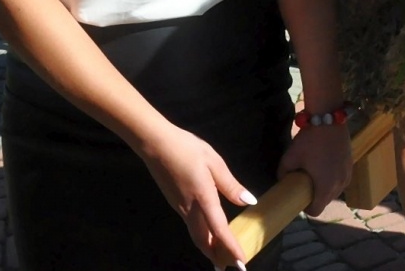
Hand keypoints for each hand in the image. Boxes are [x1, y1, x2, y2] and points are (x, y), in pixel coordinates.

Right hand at [137, 122, 255, 269]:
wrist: (155, 144)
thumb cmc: (187, 149)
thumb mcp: (214, 162)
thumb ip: (230, 184)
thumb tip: (249, 201)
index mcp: (203, 198)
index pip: (219, 230)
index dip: (230, 248)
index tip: (240, 263)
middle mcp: (189, 209)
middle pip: (203, 240)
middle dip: (216, 256)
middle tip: (229, 266)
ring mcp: (179, 207)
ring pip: (195, 235)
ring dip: (208, 248)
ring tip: (220, 256)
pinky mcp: (174, 203)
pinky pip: (190, 226)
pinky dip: (201, 236)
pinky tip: (207, 233)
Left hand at [279, 122, 352, 215]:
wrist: (328, 119)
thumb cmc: (309, 141)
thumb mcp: (290, 157)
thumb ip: (283, 173)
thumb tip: (281, 180)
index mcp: (325, 187)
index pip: (316, 211)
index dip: (307, 208)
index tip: (300, 199)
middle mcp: (339, 185)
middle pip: (326, 201)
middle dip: (316, 198)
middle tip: (306, 187)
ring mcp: (347, 175)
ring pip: (335, 191)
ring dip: (326, 189)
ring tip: (316, 177)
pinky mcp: (351, 165)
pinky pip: (342, 180)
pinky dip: (334, 179)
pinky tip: (326, 168)